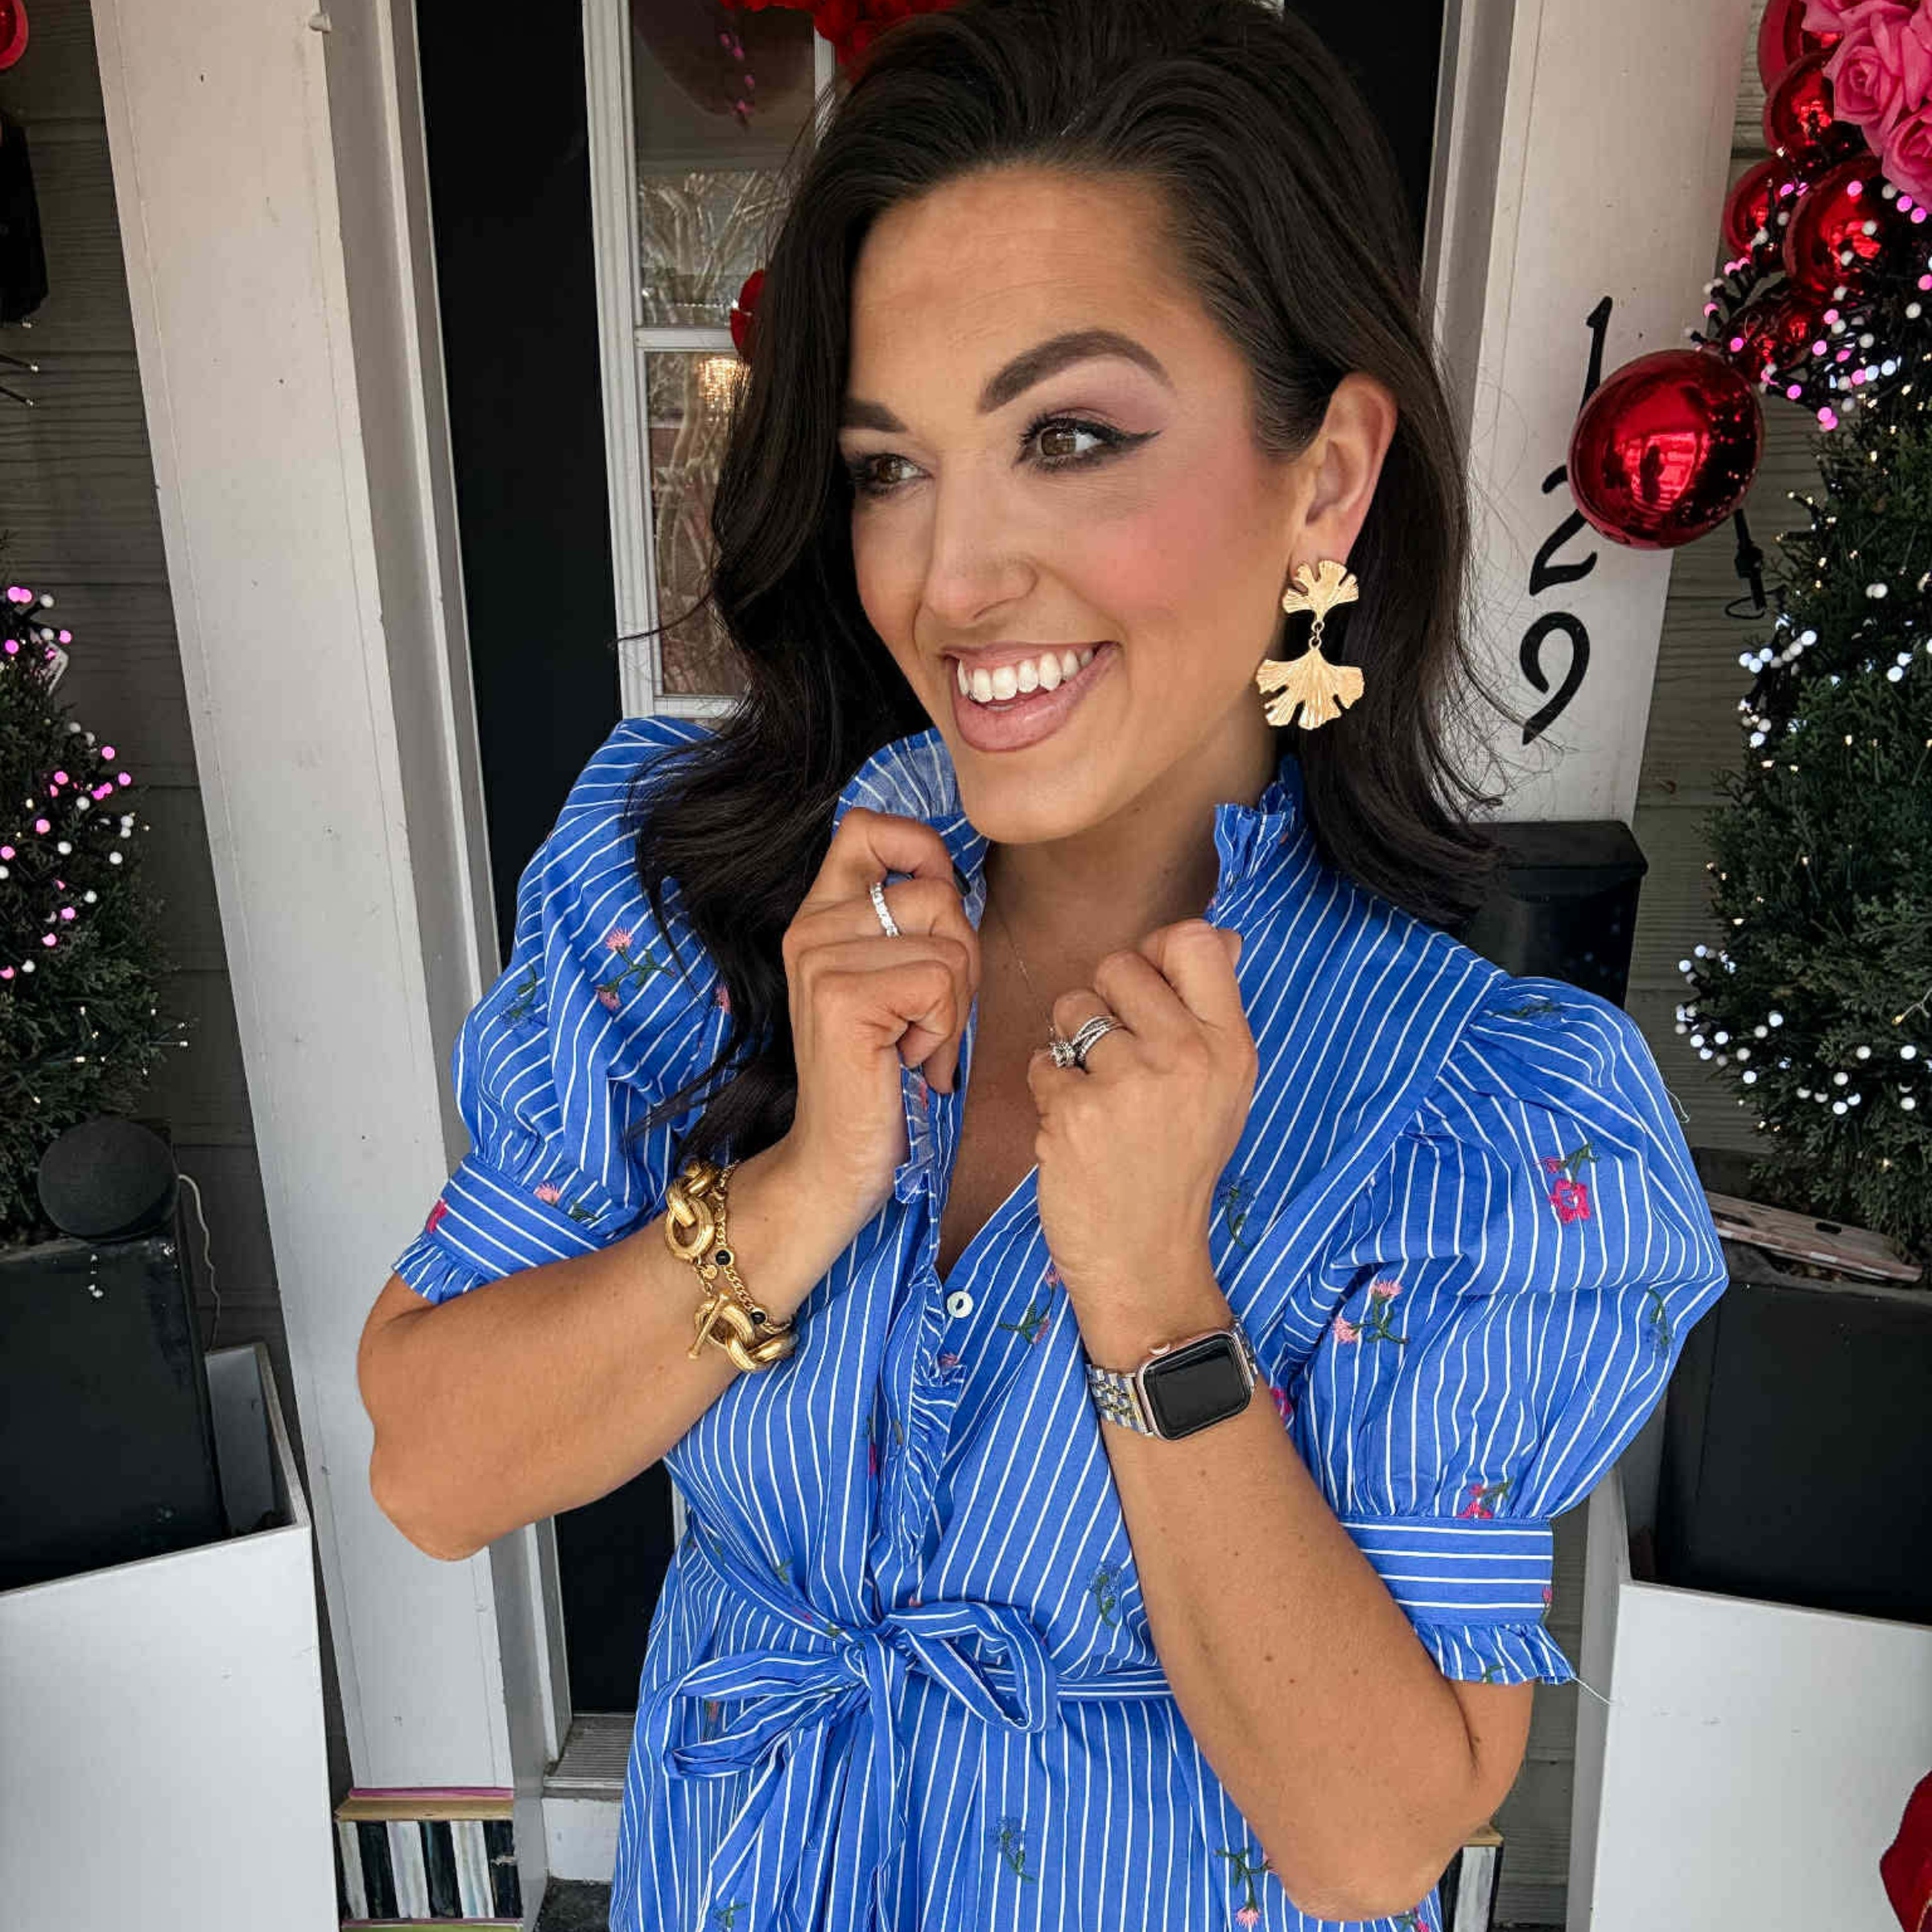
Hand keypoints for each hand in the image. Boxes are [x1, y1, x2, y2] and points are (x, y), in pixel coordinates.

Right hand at [778, 807, 981, 1229]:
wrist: (835, 1159)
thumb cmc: (879, 1074)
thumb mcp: (894, 982)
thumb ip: (910, 922)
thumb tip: (952, 873)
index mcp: (818, 915)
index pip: (865, 827)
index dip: (920, 850)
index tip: (936, 910)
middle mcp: (810, 928)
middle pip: (936, 892)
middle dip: (962, 959)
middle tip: (929, 1017)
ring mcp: (820, 960)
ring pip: (948, 942)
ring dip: (955, 1005)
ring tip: (915, 1043)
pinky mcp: (841, 998)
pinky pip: (941, 981)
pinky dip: (944, 1030)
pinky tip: (909, 1061)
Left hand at [1024, 920, 1254, 1311]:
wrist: (1146, 1257)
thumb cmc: (1178, 1166)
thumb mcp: (1223, 1090)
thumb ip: (1214, 1012)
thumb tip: (1224, 935)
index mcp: (1229, 1047)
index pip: (1196, 940)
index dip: (1158, 951)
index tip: (1146, 989)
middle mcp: (1185, 1056)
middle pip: (1120, 964)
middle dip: (1103, 1001)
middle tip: (1115, 1057)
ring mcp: (1128, 1083)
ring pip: (1070, 1006)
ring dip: (1070, 1042)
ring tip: (1094, 1090)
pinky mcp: (1074, 1111)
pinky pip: (1041, 1059)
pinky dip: (1048, 1088)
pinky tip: (1075, 1125)